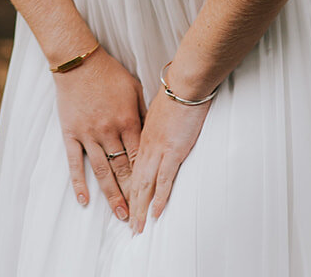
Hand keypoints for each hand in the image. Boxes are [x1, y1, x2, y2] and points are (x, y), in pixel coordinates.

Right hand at [54, 48, 144, 220]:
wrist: (78, 60)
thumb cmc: (109, 72)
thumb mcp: (134, 88)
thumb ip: (143, 113)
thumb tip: (154, 134)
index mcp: (127, 120)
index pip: (139, 157)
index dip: (146, 178)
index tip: (152, 197)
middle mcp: (108, 131)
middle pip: (122, 169)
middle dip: (131, 194)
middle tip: (138, 217)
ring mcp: (88, 134)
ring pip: (101, 172)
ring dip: (111, 195)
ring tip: (119, 215)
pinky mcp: (71, 133)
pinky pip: (74, 163)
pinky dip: (79, 183)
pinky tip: (84, 201)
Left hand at [128, 86, 211, 233]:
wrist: (185, 83)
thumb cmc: (174, 92)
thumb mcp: (156, 109)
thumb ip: (151, 124)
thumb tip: (151, 133)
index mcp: (141, 135)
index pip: (131, 167)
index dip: (128, 187)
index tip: (125, 202)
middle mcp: (146, 145)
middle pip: (134, 180)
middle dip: (130, 204)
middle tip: (127, 225)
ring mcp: (158, 149)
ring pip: (145, 184)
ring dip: (141, 207)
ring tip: (137, 227)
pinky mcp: (173, 150)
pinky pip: (164, 179)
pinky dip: (160, 198)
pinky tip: (157, 213)